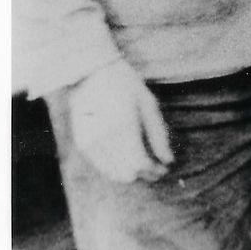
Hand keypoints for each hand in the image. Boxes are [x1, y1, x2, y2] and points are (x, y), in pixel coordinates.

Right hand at [66, 60, 173, 184]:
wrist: (90, 75)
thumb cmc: (126, 86)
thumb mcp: (149, 105)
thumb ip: (159, 135)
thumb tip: (168, 161)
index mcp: (124, 127)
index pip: (140, 164)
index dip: (155, 170)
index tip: (165, 168)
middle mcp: (104, 139)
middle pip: (128, 173)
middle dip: (146, 174)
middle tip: (158, 167)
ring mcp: (90, 143)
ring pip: (114, 174)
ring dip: (132, 173)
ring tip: (145, 164)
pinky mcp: (82, 144)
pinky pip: (102, 167)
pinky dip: (117, 168)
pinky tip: (128, 159)